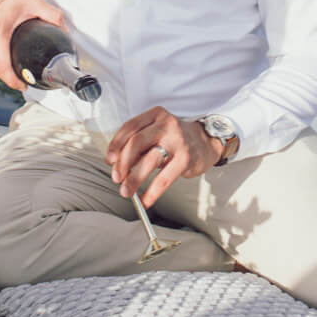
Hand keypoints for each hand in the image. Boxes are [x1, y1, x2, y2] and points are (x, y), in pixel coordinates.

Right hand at [0, 0, 68, 91]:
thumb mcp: (31, 1)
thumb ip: (51, 15)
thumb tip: (64, 30)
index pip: (3, 66)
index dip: (14, 81)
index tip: (24, 85)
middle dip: (10, 79)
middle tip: (24, 82)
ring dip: (2, 71)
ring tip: (16, 72)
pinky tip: (5, 60)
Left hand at [105, 107, 223, 208]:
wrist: (207, 141)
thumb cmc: (175, 138)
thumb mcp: (157, 131)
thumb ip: (139, 143)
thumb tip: (118, 164)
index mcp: (155, 115)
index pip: (129, 127)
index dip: (116, 145)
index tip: (109, 160)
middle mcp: (166, 125)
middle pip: (136, 143)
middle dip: (122, 163)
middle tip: (116, 178)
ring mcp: (177, 141)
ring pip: (149, 161)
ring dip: (134, 179)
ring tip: (126, 191)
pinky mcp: (186, 158)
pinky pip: (165, 178)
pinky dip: (152, 192)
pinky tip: (145, 200)